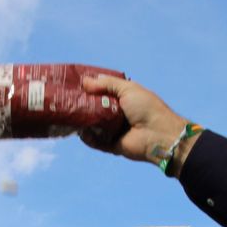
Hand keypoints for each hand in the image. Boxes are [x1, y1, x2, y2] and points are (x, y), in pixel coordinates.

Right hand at [78, 73, 195, 164]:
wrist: (159, 134)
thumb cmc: (147, 108)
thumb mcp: (127, 89)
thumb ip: (107, 84)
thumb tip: (85, 81)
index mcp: (122, 98)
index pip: (102, 92)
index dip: (89, 88)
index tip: (74, 84)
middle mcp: (117, 113)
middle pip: (94, 108)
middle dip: (82, 104)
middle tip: (67, 100)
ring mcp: (114, 130)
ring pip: (92, 125)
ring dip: (82, 121)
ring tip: (70, 115)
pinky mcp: (111, 145)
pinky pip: (96, 142)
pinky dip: (88, 138)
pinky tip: (81, 132)